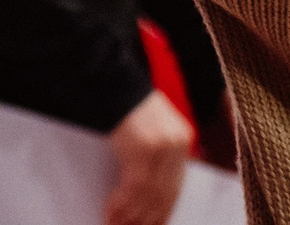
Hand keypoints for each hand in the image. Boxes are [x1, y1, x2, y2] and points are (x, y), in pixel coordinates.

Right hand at [104, 89, 192, 224]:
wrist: (107, 79)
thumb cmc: (122, 103)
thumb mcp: (148, 126)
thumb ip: (155, 153)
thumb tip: (147, 191)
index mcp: (182, 139)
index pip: (175, 185)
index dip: (163, 210)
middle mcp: (177, 144)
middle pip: (164, 193)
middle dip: (146, 217)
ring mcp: (162, 147)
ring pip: (148, 194)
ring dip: (131, 215)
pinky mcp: (143, 149)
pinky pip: (133, 186)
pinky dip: (121, 203)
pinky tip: (110, 213)